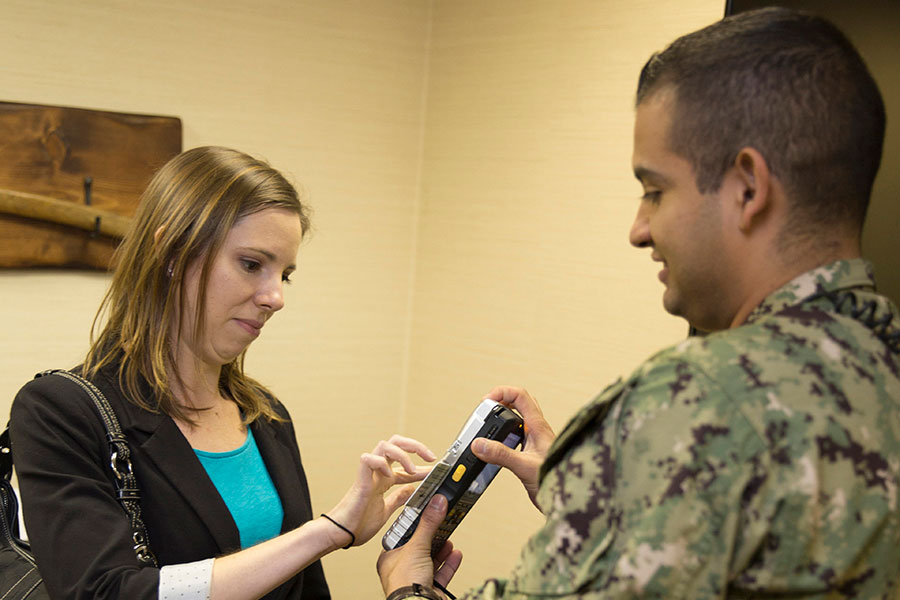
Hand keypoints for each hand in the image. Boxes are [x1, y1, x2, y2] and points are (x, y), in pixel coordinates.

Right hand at [326, 435, 434, 546]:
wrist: (341, 534)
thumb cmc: (357, 525)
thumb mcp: (385, 510)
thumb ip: (397, 499)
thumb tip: (410, 491)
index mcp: (383, 480)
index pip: (406, 465)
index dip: (423, 466)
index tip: (438, 470)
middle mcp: (377, 472)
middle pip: (396, 443)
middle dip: (415, 446)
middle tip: (430, 457)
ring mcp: (368, 474)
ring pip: (384, 445)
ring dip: (402, 454)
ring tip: (412, 470)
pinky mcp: (360, 480)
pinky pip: (368, 459)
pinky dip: (380, 463)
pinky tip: (388, 475)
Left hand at [377, 494, 462, 596]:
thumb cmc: (404, 584)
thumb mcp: (417, 546)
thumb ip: (428, 524)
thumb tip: (436, 503)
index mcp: (390, 558)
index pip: (403, 535)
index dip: (415, 524)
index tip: (426, 513)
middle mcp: (401, 570)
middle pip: (419, 547)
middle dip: (432, 536)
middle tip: (440, 523)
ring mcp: (416, 580)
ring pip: (431, 560)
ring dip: (441, 549)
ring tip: (448, 538)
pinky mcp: (430, 588)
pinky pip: (441, 573)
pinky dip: (449, 563)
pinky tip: (455, 554)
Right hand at [471, 386, 554, 508]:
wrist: (570, 499)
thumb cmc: (558, 479)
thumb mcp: (525, 466)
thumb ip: (501, 455)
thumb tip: (480, 444)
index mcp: (538, 426)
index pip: (520, 396)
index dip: (503, 392)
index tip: (487, 400)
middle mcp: (537, 431)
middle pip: (518, 405)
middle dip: (500, 404)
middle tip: (486, 412)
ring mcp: (535, 442)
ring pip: (516, 422)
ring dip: (502, 422)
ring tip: (488, 429)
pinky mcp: (531, 454)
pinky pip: (515, 438)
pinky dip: (503, 439)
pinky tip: (496, 450)